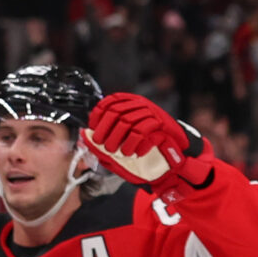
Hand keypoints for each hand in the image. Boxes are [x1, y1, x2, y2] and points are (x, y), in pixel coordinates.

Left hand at [80, 93, 213, 197]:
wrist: (173, 152)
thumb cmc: (143, 148)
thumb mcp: (121, 143)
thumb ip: (104, 139)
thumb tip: (84, 136)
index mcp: (128, 104)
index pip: (108, 102)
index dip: (97, 116)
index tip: (93, 131)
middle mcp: (139, 105)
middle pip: (116, 112)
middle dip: (106, 131)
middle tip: (103, 146)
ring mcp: (152, 112)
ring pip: (128, 122)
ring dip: (121, 141)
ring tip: (120, 153)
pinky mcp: (162, 123)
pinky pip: (144, 131)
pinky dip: (136, 144)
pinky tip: (136, 153)